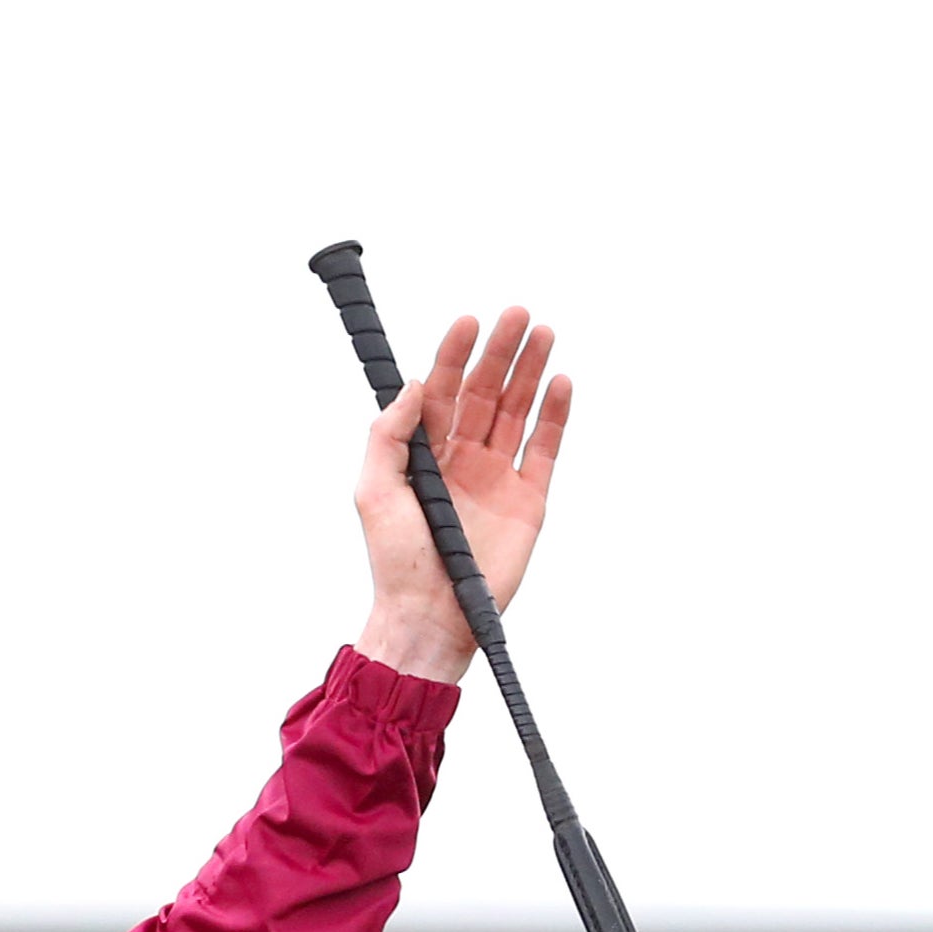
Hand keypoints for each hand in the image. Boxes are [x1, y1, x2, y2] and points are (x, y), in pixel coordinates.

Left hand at [352, 309, 568, 683]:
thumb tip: (414, 385)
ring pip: (516, 411)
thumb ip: (388, 435)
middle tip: (516, 314)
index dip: (455, 355)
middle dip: (500, 352)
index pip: (443, 392)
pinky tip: (559, 382)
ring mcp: (496, 478)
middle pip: (485, 393)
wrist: (430, 616)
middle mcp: (461, 460)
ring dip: (529, 372)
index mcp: (424, 456)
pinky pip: (544, 448)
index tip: (468, 321)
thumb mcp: (373, 492)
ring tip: (542, 332)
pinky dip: (554, 415)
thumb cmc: (396, 562)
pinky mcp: (527, 500)